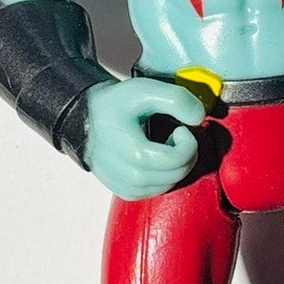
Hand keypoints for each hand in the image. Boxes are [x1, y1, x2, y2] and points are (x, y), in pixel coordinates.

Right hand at [82, 79, 205, 199]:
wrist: (84, 120)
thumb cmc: (112, 106)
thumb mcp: (144, 90)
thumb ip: (176, 99)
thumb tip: (199, 117)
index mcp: (134, 154)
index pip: (179, 159)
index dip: (189, 142)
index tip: (180, 129)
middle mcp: (130, 178)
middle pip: (178, 173)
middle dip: (185, 153)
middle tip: (174, 135)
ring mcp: (128, 188)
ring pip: (171, 184)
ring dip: (176, 164)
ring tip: (162, 145)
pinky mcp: (127, 193)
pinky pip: (159, 190)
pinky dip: (165, 175)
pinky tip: (155, 158)